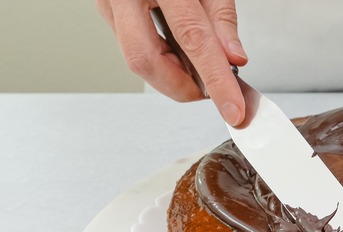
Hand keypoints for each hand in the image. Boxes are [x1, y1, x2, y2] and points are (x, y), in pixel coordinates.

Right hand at [97, 0, 247, 125]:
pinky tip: (179, 55)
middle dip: (183, 87)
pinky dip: (162, 61)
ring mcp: (108, 3)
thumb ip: (221, 18)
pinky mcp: (107, 12)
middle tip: (214, 91)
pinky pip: (134, 49)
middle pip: (146, 61)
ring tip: (201, 70)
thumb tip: (234, 60)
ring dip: (174, 76)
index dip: (215, 81)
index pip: (192, 39)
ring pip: (136, 61)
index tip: (233, 109)